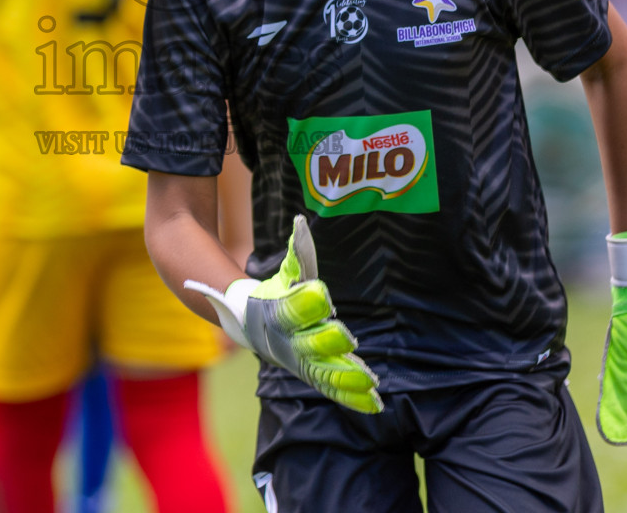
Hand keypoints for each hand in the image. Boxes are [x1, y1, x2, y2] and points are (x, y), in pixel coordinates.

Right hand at [186, 215, 381, 413]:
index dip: (304, 302)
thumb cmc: (273, 294)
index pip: (290, 309)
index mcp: (277, 315)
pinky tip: (375, 403)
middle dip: (327, 342)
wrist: (251, 327)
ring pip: (323, 373)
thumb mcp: (284, 274)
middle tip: (348, 337)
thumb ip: (296, 253)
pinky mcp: (314, 375)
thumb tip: (300, 223)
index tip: (321, 293)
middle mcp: (288, 342)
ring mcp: (301, 363)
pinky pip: (333, 389)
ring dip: (346, 378)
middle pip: (308, 344)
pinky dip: (353, 398)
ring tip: (370, 382)